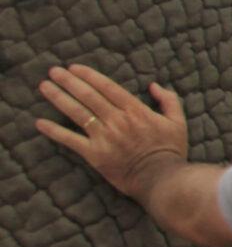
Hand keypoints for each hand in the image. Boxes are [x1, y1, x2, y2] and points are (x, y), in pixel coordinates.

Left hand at [35, 64, 190, 198]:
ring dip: (58, 97)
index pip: (107, 87)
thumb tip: (153, 85)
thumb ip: (168, 100)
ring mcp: (103, 137)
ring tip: (44, 87)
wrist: (162, 179)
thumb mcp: (178, 121)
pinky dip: (54, 131)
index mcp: (135, 111)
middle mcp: (116, 120)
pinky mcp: (94, 154)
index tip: (74, 67)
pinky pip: (70, 140)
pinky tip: (39, 123)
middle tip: (53, 71)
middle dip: (69, 81)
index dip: (89, 75)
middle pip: (88, 96)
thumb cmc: (170, 151)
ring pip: (77, 112)